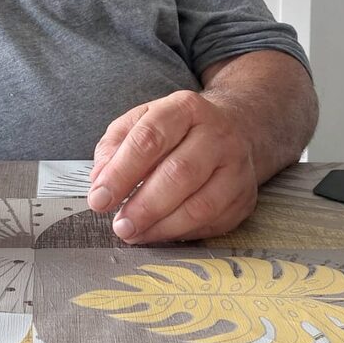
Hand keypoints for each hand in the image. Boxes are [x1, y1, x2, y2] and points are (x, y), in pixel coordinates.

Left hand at [86, 90, 257, 243]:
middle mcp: (217, 135)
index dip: (121, 172)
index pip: (150, 139)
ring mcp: (236, 167)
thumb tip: (99, 181)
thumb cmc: (176, 131)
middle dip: (144, 205)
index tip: (99, 198)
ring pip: (201, 204)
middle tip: (120, 225)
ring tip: (134, 234)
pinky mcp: (244, 197)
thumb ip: (114, 147)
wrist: (233, 130)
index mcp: (185, 109)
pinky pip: (212, 223)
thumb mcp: (140, 122)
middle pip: (180, 172)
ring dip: (162, 225)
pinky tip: (159, 233)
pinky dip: (181, 233)